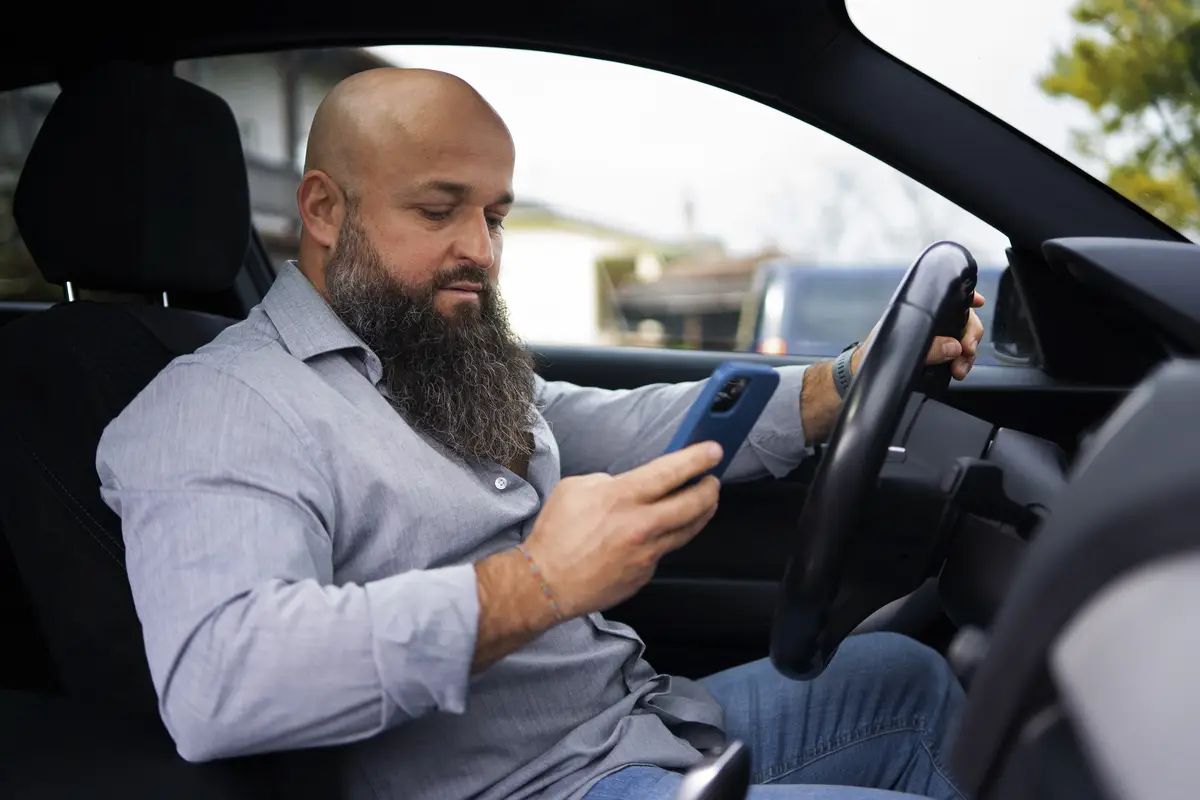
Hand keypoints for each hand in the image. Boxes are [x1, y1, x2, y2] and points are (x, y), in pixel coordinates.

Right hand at [523, 442, 722, 617]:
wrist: (546, 583)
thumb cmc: (555, 535)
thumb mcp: (575, 489)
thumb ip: (607, 482)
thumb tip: (625, 485)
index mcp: (621, 497)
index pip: (671, 472)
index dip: (697, 459)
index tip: (714, 451)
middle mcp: (640, 525)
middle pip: (694, 504)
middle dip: (710, 488)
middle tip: (713, 480)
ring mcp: (646, 553)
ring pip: (688, 530)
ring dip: (701, 513)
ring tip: (703, 502)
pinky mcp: (645, 574)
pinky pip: (664, 551)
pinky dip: (667, 538)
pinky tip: (662, 532)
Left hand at [852, 291, 985, 379]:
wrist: (864, 372)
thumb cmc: (877, 352)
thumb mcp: (902, 346)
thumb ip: (928, 347)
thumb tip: (954, 347)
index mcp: (922, 313)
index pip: (949, 299)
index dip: (967, 298)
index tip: (978, 302)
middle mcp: (933, 325)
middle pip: (965, 322)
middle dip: (972, 336)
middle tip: (967, 351)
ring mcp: (937, 342)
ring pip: (964, 342)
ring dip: (968, 356)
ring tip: (960, 370)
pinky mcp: (938, 359)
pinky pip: (958, 358)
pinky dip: (962, 364)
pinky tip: (959, 371)